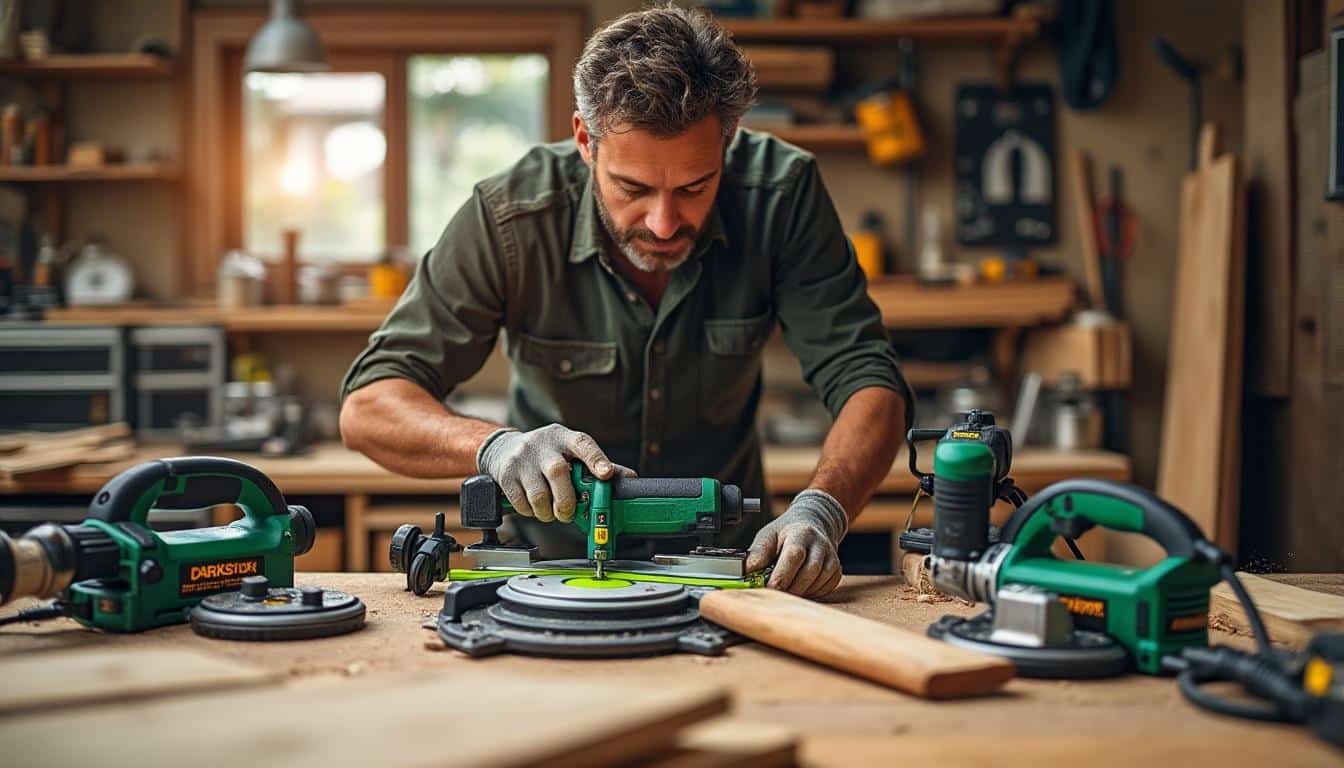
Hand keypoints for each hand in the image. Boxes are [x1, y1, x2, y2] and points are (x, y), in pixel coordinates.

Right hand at [475, 424, 633, 522]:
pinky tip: (533, 506)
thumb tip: (629, 478)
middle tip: (568, 513)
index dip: (596, 459)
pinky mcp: (505, 474)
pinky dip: (530, 512)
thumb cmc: (546, 453)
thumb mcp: (569, 452)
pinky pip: (521, 502)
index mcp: (563, 437)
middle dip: (567, 501)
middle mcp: (542, 444)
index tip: (606, 475)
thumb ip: (596, 464)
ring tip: (550, 511)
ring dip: (548, 512)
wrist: (502, 448)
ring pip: (539, 495)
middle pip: (558, 473)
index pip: (582, 443)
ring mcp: (522, 458)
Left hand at [745, 489, 846, 597]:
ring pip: (816, 583)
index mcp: (801, 533)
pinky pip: (824, 589)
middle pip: (807, 573)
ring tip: (785, 587)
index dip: (781, 576)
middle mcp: (820, 544)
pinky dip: (810, 592)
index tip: (767, 589)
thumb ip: (757, 554)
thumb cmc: (787, 532)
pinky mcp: (836, 570)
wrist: (813, 522)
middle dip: (788, 588)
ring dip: (798, 591)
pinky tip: (799, 586)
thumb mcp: (768, 535)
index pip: (794, 556)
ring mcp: (831, 557)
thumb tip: (746, 573)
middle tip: (773, 594)